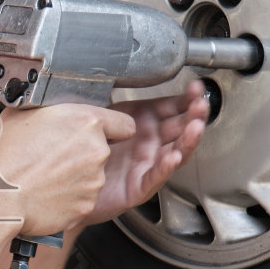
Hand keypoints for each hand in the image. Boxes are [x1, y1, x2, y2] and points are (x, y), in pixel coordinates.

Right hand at [0, 102, 138, 236]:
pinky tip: (46, 191)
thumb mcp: (22, 114)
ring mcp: (93, 181)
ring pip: (92, 176)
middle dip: (84, 152)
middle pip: (103, 150)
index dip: (112, 128)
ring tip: (46, 175)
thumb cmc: (4, 158)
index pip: (124, 124)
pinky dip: (69, 196)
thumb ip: (51, 109)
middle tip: (55, 155)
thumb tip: (53, 107)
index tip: (102, 133)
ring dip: (76, 175)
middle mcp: (96, 151)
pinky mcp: (86, 206)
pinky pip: (82, 198)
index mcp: (85, 122)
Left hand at [83, 80, 210, 225]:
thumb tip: (124, 80)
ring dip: (188, 140)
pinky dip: (166, 167)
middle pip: (178, 128)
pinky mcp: (138, 187)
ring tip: (196, 127)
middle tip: (201, 104)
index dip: (184, 99)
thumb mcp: (98, 117)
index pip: (169, 108)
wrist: (68, 183)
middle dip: (193, 116)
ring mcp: (146, 165)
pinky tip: (174, 157)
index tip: (195, 88)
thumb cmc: (83, 150)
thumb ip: (114, 103)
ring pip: (175, 152)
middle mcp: (148, 143)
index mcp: (141, 123)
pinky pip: (156, 176)